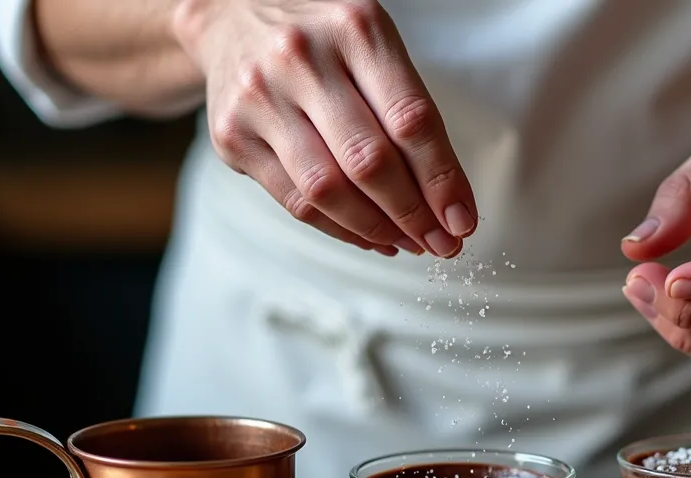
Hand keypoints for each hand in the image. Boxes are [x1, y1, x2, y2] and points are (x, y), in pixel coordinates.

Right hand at [171, 0, 476, 256]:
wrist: (229, 16)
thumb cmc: (319, 35)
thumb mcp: (370, 42)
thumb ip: (407, 107)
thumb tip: (447, 197)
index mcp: (353, 28)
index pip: (410, 119)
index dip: (441, 179)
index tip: (461, 218)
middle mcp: (301, 59)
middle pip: (368, 161)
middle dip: (413, 214)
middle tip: (441, 242)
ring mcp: (260, 98)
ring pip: (327, 190)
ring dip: (377, 229)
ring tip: (407, 243)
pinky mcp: (232, 136)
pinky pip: (294, 201)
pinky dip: (339, 228)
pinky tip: (368, 235)